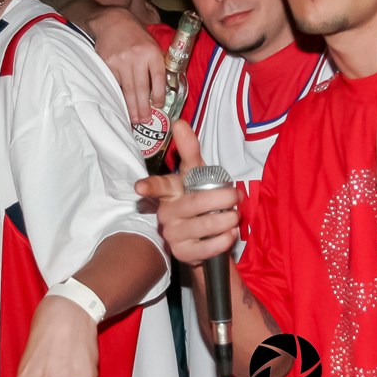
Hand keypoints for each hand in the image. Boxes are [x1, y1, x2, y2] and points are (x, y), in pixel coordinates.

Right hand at [91, 7, 166, 124]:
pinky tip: (121, 105)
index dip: (159, 95)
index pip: (158, 79)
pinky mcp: (108, 64)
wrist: (113, 21)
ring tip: (135, 119)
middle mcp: (137, 57)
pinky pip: (115, 85)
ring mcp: (121, 62)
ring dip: (131, 107)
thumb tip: (161, 89)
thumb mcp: (152, 44)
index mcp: (152, 52)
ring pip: (127, 90)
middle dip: (144, 108)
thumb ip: (157, 64)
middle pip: (142, 88)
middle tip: (146, 121)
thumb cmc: (136, 36)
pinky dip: (119, 96)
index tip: (159, 106)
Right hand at [134, 120, 238, 264]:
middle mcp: (167, 213)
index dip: (149, 186)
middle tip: (235, 195)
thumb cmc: (198, 197)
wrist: (204, 237)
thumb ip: (189, 150)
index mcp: (170, 191)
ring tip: (235, 216)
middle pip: (194, 203)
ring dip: (226, 219)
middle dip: (220, 198)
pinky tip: (230, 234)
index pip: (159, 186)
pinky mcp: (183, 253)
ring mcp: (173, 234)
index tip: (140, 188)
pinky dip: (223, 240)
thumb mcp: (196, 174)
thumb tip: (179, 122)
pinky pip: (207, 247)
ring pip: (203, 226)